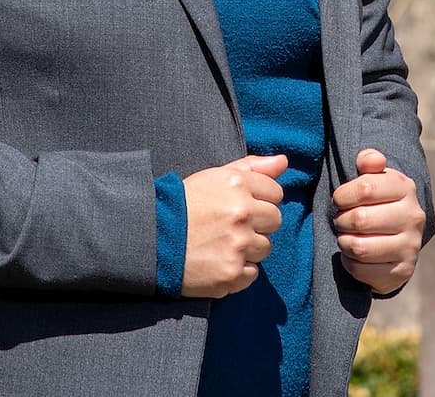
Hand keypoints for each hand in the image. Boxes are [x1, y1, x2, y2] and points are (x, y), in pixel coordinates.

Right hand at [181, 154, 286, 297]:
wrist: (150, 240)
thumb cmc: (183, 205)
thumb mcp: (214, 177)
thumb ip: (252, 167)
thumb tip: (284, 161)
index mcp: (237, 185)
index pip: (275, 192)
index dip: (258, 199)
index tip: (237, 205)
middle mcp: (241, 213)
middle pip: (275, 220)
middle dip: (257, 223)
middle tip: (229, 225)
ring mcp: (237, 245)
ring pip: (265, 248)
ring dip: (247, 248)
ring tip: (220, 243)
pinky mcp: (231, 273)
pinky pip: (252, 273)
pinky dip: (238, 271)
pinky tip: (217, 261)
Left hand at [332, 148, 425, 295]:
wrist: (397, 237)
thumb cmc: (376, 201)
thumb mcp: (374, 177)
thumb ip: (369, 161)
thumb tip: (370, 160)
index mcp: (405, 188)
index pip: (365, 188)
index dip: (343, 195)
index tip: (340, 200)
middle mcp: (413, 217)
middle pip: (360, 219)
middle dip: (341, 220)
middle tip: (341, 220)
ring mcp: (411, 246)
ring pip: (359, 247)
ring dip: (344, 242)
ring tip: (346, 237)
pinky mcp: (403, 271)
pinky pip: (362, 269)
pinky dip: (350, 263)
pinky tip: (354, 255)